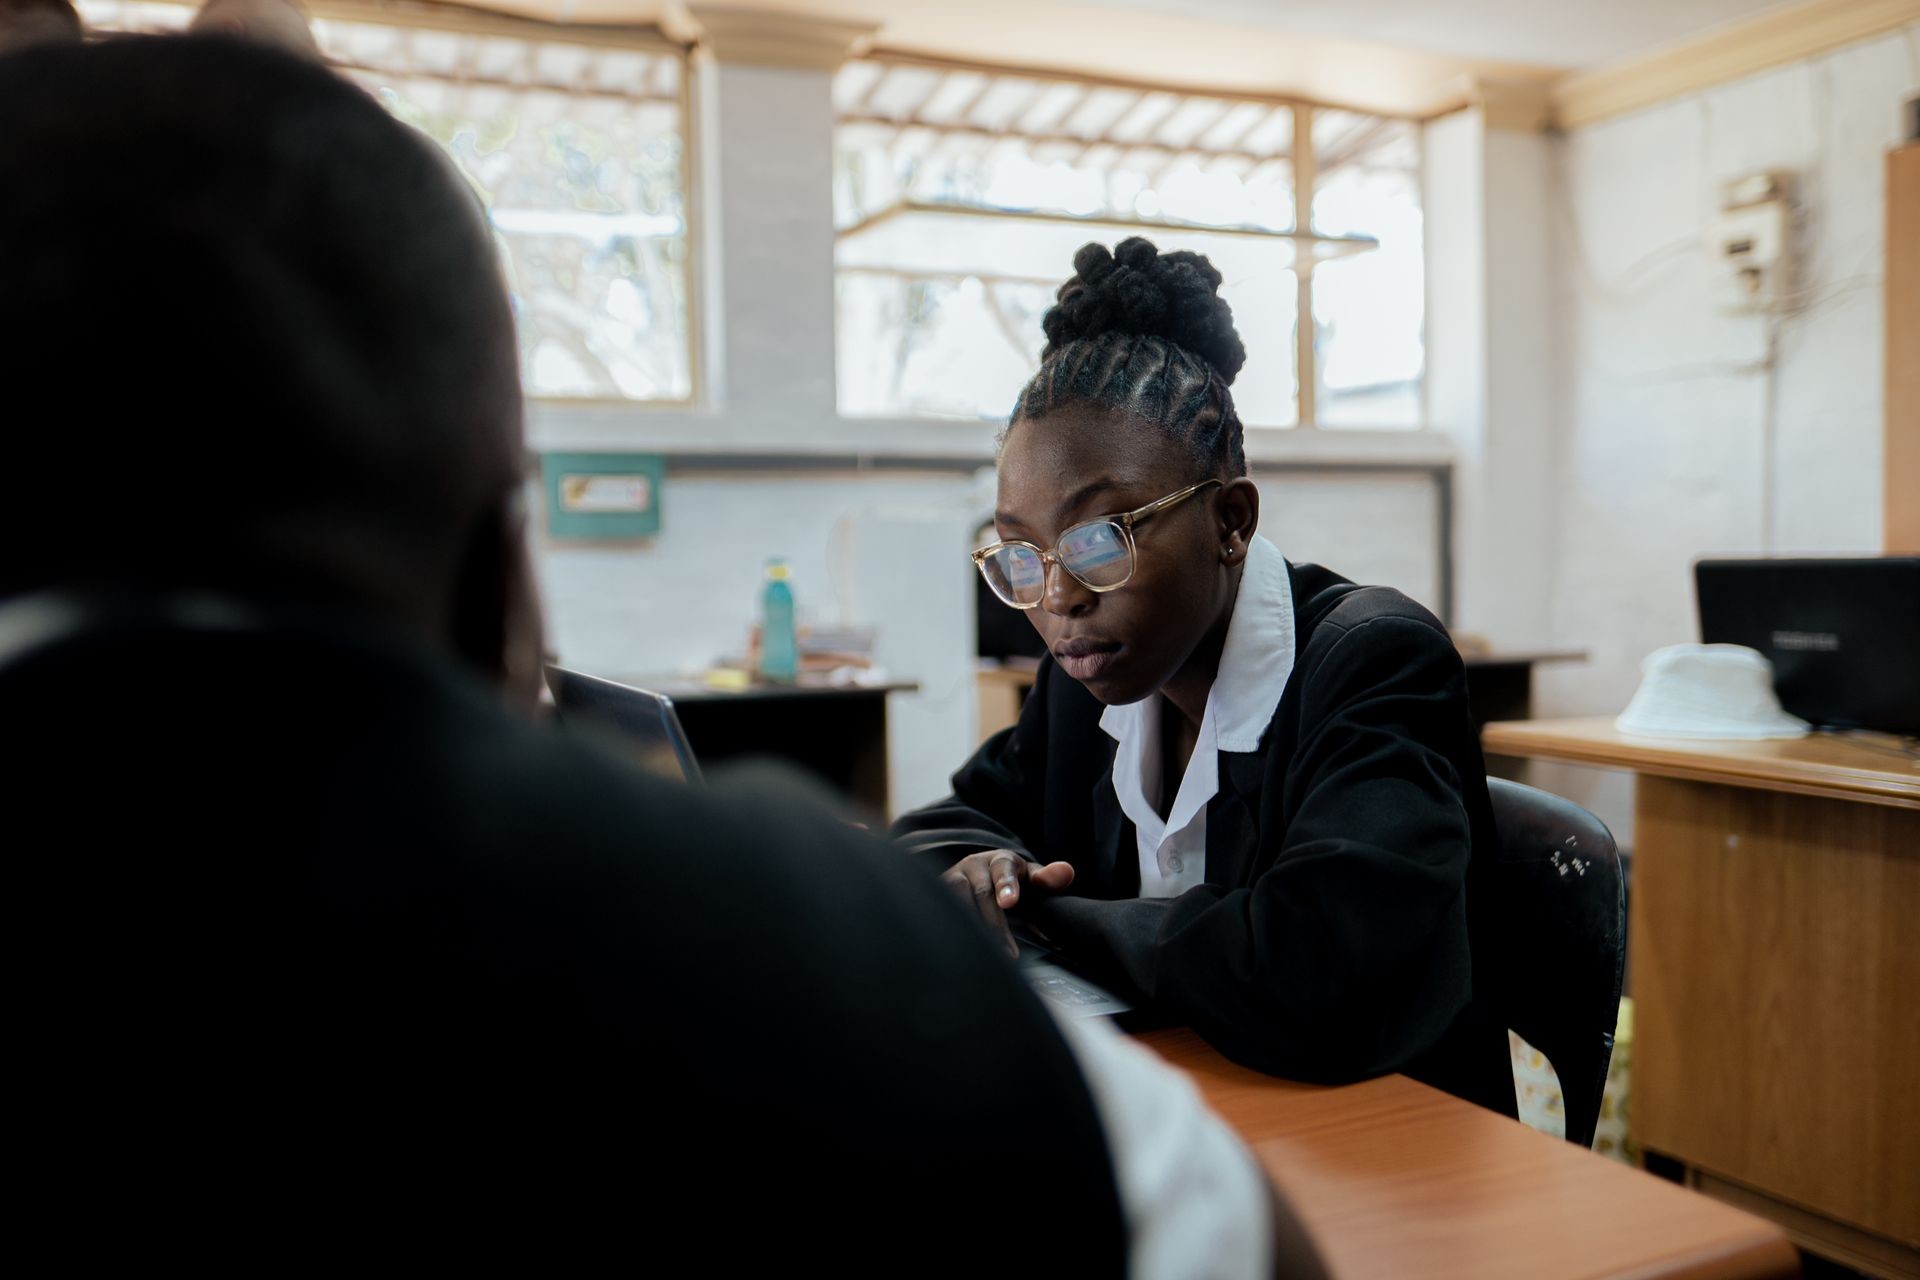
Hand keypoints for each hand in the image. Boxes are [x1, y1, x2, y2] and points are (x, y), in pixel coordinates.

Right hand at [940, 849, 1073, 957]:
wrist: (978, 877)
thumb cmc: (1011, 883)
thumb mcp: (1030, 880)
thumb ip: (1048, 880)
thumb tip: (1066, 872)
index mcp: (1000, 860)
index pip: (1004, 870)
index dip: (1007, 886)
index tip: (1010, 902)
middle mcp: (972, 866)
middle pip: (982, 893)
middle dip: (996, 926)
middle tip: (1009, 955)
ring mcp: (949, 879)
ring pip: (957, 905)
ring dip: (972, 932)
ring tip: (986, 958)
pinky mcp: (935, 896)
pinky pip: (941, 916)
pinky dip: (952, 935)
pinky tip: (961, 953)